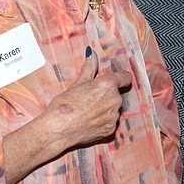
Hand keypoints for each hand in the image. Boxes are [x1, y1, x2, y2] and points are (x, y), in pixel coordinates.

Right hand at [3, 49, 131, 183]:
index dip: (121, 78)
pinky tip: (88, 122)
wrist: (58, 129)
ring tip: (86, 112)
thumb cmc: (65, 104)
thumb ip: (89, 68)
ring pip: (113, 109)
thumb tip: (91, 52)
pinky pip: (109, 122)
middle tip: (89, 99)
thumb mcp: (78, 83)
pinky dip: (101, 122)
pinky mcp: (110, 130)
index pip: (125, 77)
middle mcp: (115, 100)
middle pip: (116, 94)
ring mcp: (114, 116)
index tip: (119, 79)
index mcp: (108, 85)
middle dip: (106, 96)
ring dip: (104, 109)